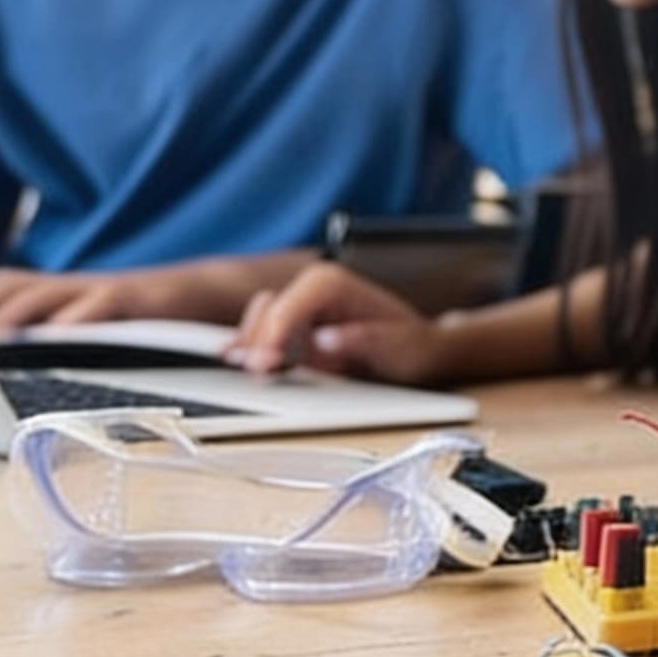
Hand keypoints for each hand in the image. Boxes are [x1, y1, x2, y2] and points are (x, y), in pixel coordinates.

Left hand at [0, 265, 189, 337]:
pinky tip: (57, 335)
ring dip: (13, 315)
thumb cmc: (140, 318)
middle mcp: (71, 285)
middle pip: (11, 288)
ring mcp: (101, 289)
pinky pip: (104, 306)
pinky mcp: (137, 299)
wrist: (207, 293)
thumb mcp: (82, 320)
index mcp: (53, 290)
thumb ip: (41, 327)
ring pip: (48, 295)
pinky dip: (79, 319)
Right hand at [230, 264, 454, 382]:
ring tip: (248, 370)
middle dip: (258, 341)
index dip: (274, 331)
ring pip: (260, 319)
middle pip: (269, 310)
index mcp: (335, 284)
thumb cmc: (412, 344)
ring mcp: (301, 306)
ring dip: (251, 345)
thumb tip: (325, 340)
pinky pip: (264, 332)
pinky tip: (236, 360)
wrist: (421, 348)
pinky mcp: (296, 326)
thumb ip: (364, 340)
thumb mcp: (400, 346)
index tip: (265, 361)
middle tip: (256, 373)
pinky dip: (252, 347)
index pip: (293, 302)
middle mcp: (313, 288)